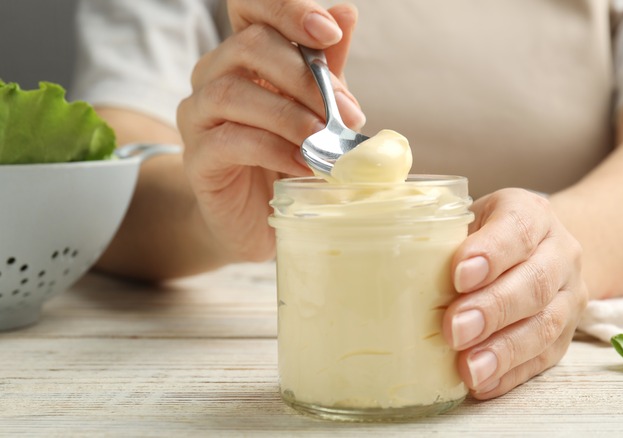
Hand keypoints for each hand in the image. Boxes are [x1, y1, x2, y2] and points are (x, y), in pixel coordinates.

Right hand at [176, 1, 364, 260]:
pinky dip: (273, 149)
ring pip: (232, 92)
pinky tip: (303, 164)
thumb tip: (346, 12)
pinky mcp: (198, 158)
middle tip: (346, 113)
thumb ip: (326, 66)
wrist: (259, 221)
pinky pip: (229, 140)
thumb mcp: (317, 109)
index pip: (250, 8)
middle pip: (249, 45)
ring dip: (288, 115)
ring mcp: (199, 116)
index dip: (286, 9)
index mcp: (245, 56)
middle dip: (305, 77)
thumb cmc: (288, 158)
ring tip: (323, 140)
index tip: (328, 33)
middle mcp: (214, 76)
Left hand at [443, 188, 587, 398]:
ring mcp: (568, 297)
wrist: (536, 252)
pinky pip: (543, 359)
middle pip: (535, 282)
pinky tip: (483, 383)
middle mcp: (559, 253)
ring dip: (503, 350)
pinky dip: (511, 374)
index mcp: (531, 214)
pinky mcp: (564, 337)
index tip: (459, 275)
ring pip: (544, 325)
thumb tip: (387, 266)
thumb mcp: (465, 220)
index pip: (518, 228)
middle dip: (492, 309)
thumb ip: (439, 236)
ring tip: (469, 369)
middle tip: (454, 330)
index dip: (491, 253)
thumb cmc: (483, 237)